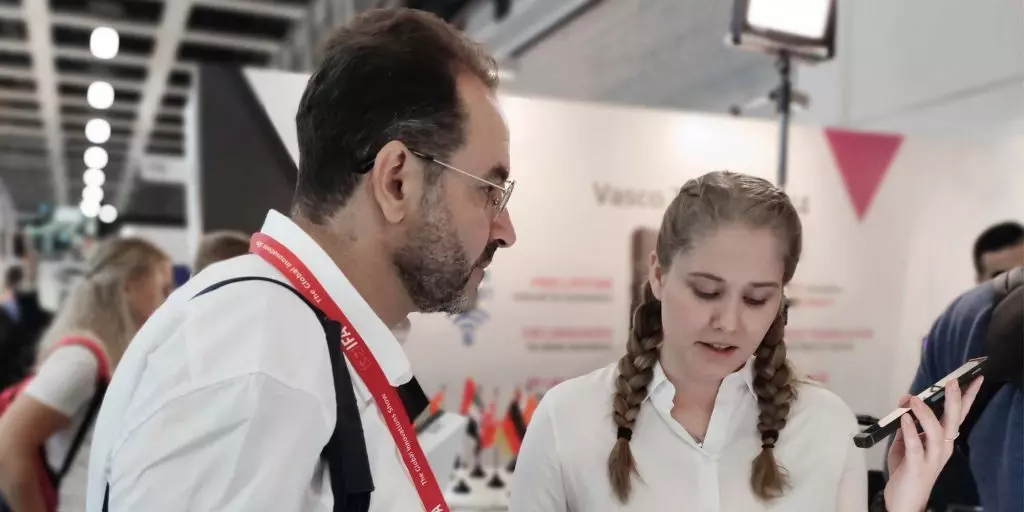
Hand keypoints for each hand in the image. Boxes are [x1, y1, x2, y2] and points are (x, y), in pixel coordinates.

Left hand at [883, 376, 983, 511]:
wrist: (905, 500)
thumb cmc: (908, 470)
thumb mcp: (906, 442)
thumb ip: (907, 422)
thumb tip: (906, 401)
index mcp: (942, 440)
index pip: (958, 415)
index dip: (966, 397)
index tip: (973, 379)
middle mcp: (942, 448)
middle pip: (953, 421)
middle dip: (954, 400)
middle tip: (953, 381)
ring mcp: (932, 458)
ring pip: (936, 432)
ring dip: (926, 413)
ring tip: (915, 399)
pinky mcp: (917, 466)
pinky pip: (915, 446)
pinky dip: (910, 431)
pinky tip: (904, 419)